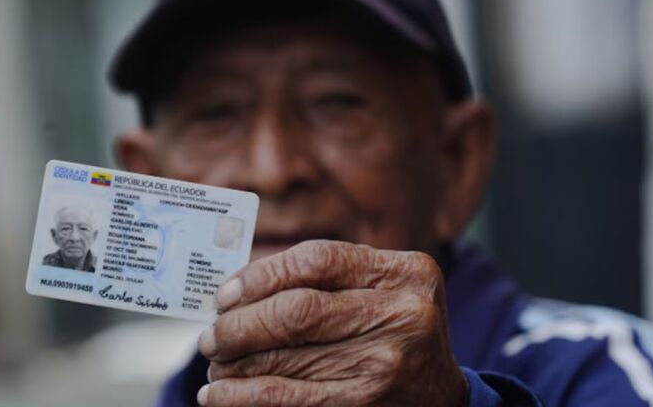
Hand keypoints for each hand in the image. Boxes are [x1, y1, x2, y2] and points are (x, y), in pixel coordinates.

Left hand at [196, 240, 466, 406]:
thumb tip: (237, 290)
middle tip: (211, 336)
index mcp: (405, 272)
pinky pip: (288, 399)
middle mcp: (403, 314)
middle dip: (239, 325)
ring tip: (214, 364)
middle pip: (297, 311)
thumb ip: (327, 279)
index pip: (316, 260)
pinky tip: (220, 396)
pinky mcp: (367, 406)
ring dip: (235, 363)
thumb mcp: (382, 290)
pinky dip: (243, 398)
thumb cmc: (395, 332)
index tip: (225, 294)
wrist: (442, 397)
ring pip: (286, 358)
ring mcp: (388, 364)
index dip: (260, 275)